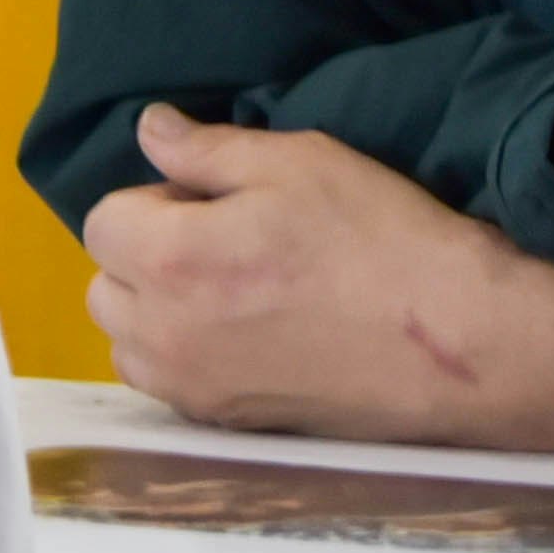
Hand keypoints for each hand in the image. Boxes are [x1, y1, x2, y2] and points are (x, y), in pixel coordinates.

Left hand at [81, 106, 553, 451]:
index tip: (215, 198)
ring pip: (131, 342)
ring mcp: (193, 389)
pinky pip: (171, 384)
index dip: (156, 198)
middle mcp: (164, 335)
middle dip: (147, 255)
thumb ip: (207, 149)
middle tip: (226, 238)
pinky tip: (256, 334)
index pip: (103, 219)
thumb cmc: (377, 236)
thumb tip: (149, 128)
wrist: (450, 338)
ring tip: (237, 290)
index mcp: (172, 259)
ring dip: (159, 311)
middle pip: (106, 285)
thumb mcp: (298, 161)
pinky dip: (189, 355)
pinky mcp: (227, 424)